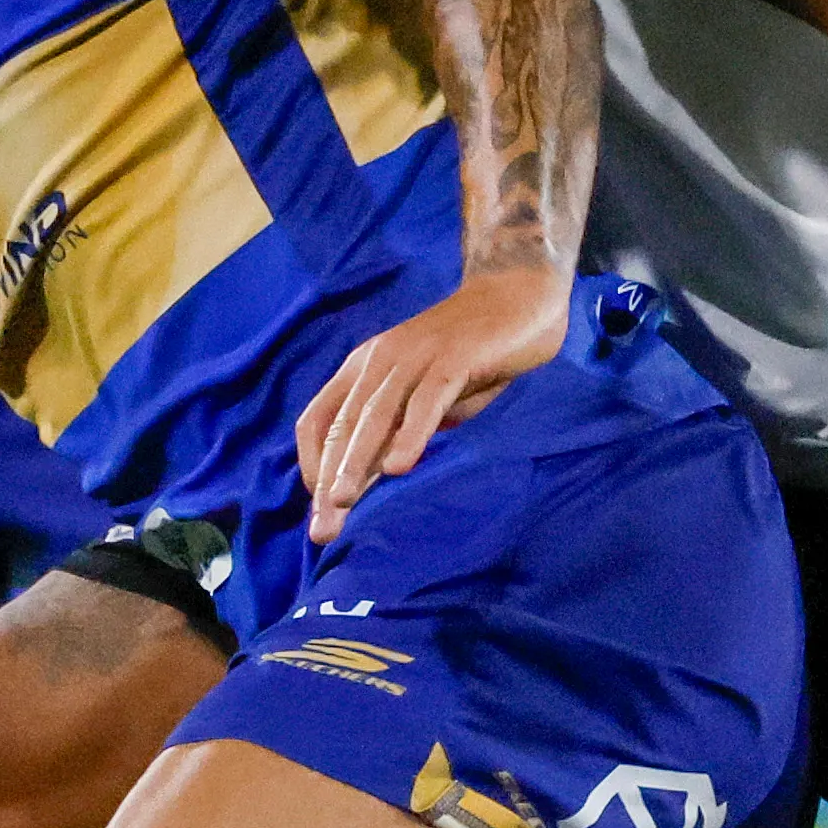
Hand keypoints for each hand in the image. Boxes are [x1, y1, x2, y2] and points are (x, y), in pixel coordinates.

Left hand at [294, 269, 567, 539]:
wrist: (516, 297)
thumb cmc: (469, 354)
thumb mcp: (423, 397)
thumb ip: (399, 428)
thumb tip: (377, 473)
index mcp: (363, 368)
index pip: (318, 419)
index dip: (311, 463)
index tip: (319, 506)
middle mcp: (379, 361)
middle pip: (341, 425)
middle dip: (329, 480)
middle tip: (323, 529)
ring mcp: (415, 357)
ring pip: (375, 415)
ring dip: (356, 462)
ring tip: (342, 502)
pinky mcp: (453, 358)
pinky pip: (426, 401)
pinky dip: (411, 434)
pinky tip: (401, 466)